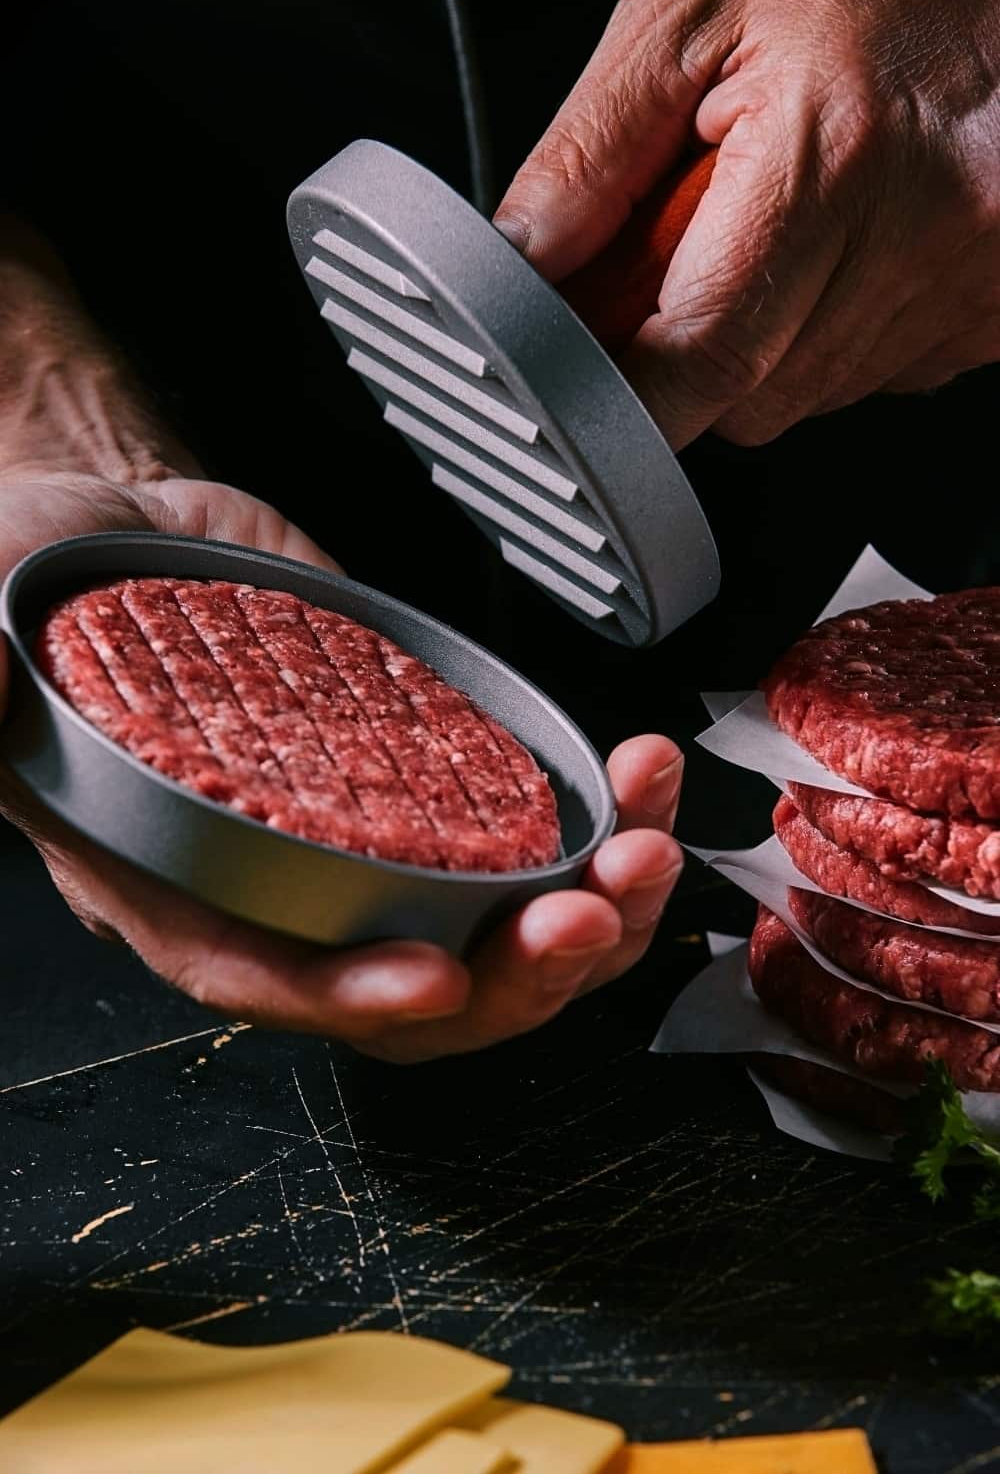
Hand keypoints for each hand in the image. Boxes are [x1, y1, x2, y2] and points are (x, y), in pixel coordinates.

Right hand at [0, 470, 684, 1061]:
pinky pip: (533, 834)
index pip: (259, 972)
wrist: (129, 529)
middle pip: (416, 988)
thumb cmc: (42, 584)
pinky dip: (603, 819)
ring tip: (652, 844)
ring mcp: (367, 828)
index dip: (345, 997)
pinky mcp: (428, 767)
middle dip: (519, 970)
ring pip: (500, 926)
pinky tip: (640, 777)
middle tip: (592, 909)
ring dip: (598, 909)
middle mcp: (282, 880)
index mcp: (171, 878)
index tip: (435, 978)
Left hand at [495, 0, 999, 446]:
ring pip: (812, 396)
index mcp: (834, 157)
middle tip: (699, 255)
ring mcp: (972, 285)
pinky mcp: (998, 313)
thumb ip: (593, 152)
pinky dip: (845, 328)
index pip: (702, 357)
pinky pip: (882, 375)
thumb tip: (525, 260)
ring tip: (796, 219)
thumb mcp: (697, 14)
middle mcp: (920, 234)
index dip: (629, 399)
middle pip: (750, 400)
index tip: (585, 389)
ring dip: (772, 336)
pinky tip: (858, 239)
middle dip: (695, 352)